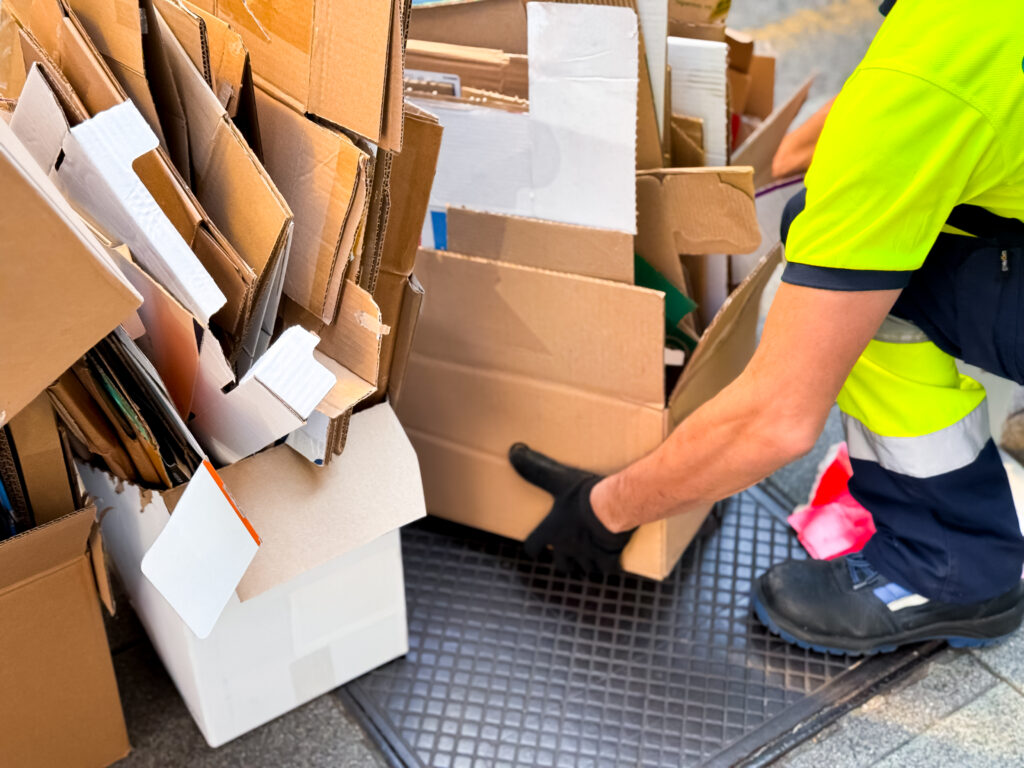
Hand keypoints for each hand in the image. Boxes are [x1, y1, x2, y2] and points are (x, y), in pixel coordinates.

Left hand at [509, 443, 635, 576]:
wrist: (613, 507)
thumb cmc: (582, 494)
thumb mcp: (557, 478)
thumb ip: (536, 468)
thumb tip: (514, 451)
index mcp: (551, 531)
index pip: (533, 546)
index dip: (533, 548)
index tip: (536, 550)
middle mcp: (567, 548)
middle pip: (562, 565)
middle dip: (565, 562)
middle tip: (569, 556)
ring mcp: (588, 555)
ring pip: (585, 569)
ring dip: (586, 566)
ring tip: (591, 559)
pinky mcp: (608, 558)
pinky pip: (607, 569)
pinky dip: (609, 566)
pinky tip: (613, 560)